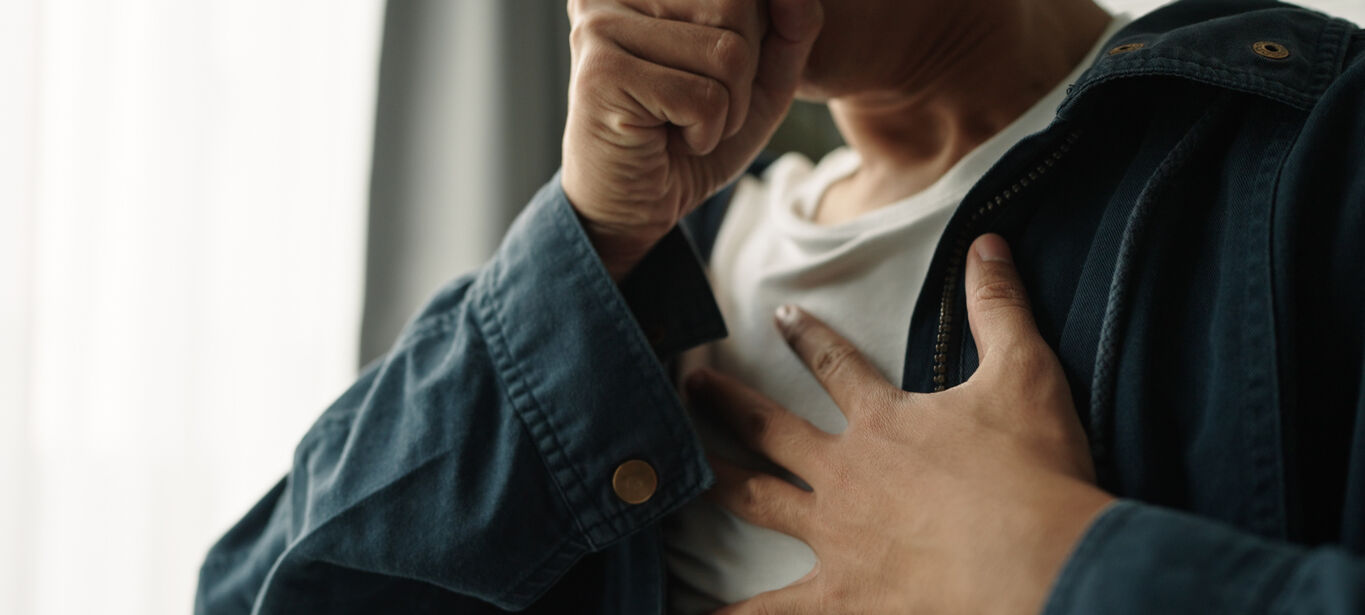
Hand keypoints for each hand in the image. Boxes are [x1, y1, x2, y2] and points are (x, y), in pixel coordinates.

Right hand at [561, 0, 822, 278]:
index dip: (756, 41)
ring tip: (682, 123)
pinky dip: (704, 134)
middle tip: (701, 107)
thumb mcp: (761, 80)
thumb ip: (790, 29)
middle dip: (743, 74)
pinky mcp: (602, 72)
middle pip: (738, 5)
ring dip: (725, 109)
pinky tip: (667, 139)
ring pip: (727, 52)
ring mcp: (601, 25)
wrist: (632, 205)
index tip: (711, 78)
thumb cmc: (691, 137)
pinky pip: (704, 97)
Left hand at [687, 234, 1115, 613]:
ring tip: (672, 479)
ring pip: (756, 502)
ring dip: (715, 483)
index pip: (834, 365)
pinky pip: (774, 610)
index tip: (777, 315)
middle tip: (689, 384)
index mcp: (883, 422)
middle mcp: (844, 474)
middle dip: (726, 403)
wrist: (1041, 562)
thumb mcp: (1025, 374)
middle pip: (769, 430)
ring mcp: (835, 537)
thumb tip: (988, 242)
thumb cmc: (1034, 472)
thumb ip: (999, 307)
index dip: (807, 337)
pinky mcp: (843, 597)